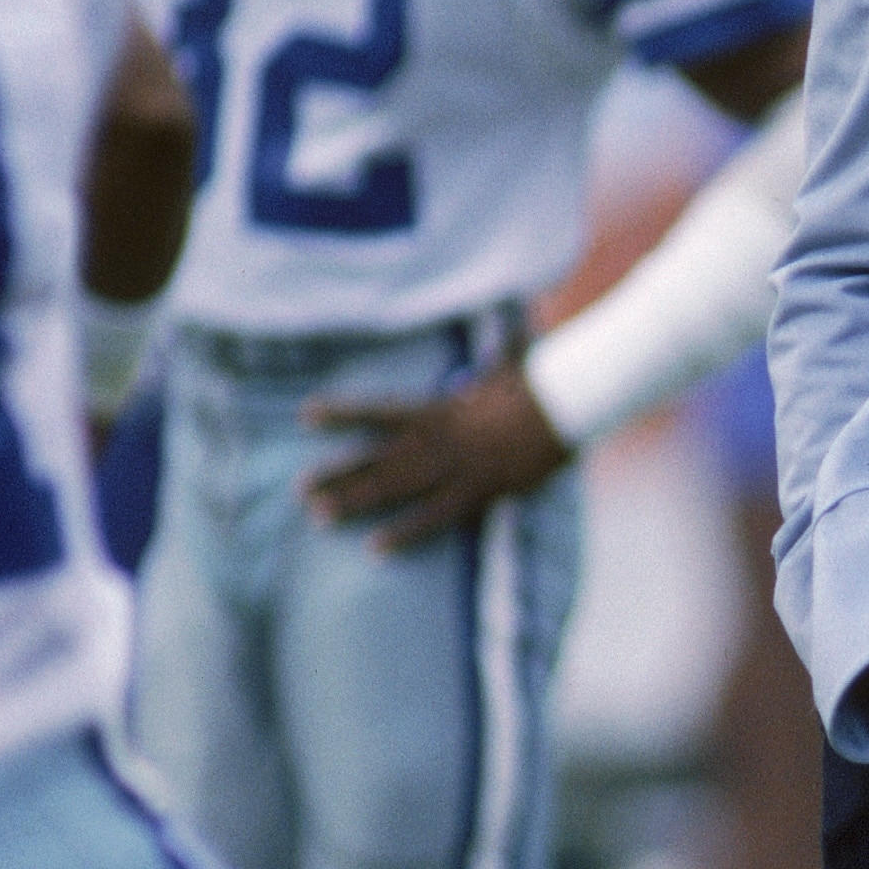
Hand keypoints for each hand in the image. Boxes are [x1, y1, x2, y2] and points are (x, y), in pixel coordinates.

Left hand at [302, 363, 571, 550]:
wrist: (568, 405)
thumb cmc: (542, 380)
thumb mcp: (509, 360)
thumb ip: (498, 349)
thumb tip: (510, 319)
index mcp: (438, 408)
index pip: (377, 411)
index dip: (341, 414)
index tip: (306, 416)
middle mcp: (437, 439)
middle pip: (376, 459)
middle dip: (337, 474)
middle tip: (300, 490)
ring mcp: (455, 468)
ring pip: (394, 489)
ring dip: (355, 503)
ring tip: (320, 517)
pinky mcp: (477, 492)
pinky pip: (433, 518)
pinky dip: (404, 534)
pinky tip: (375, 548)